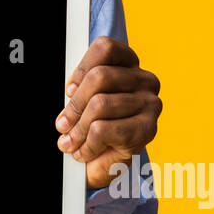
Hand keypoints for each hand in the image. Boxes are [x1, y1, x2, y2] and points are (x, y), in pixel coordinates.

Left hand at [54, 36, 160, 189]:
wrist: (107, 166)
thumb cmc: (96, 127)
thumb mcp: (85, 100)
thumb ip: (81, 87)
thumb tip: (70, 91)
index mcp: (130, 65)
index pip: (105, 48)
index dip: (81, 68)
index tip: (69, 90)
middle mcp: (146, 80)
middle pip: (99, 76)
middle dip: (74, 105)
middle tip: (62, 124)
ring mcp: (150, 104)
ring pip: (99, 104)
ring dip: (78, 129)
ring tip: (71, 142)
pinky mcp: (148, 129)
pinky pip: (103, 129)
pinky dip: (88, 144)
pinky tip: (86, 151)